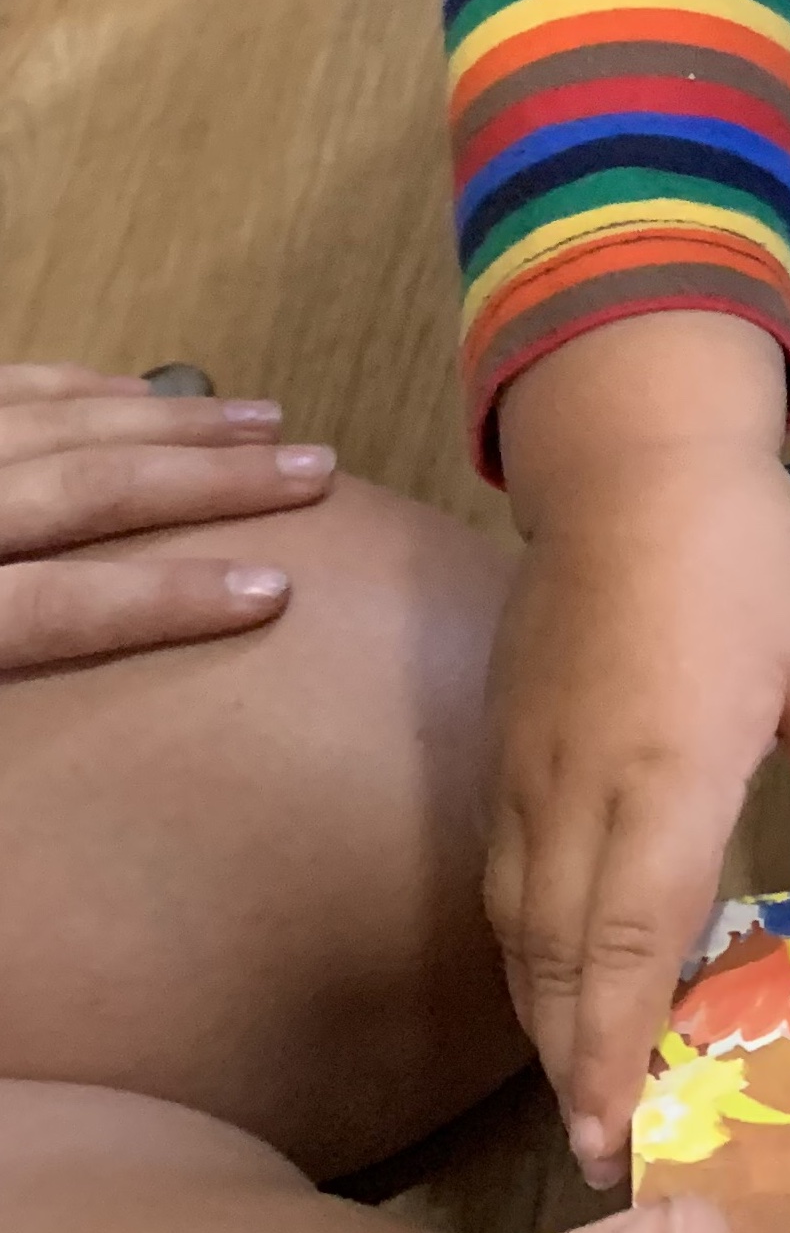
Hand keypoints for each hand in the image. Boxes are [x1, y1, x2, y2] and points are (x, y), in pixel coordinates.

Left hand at [0, 362, 337, 669]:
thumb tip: (100, 845)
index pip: (48, 607)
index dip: (163, 599)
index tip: (277, 592)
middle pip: (79, 488)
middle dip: (210, 478)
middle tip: (316, 473)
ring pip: (57, 423)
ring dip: (172, 420)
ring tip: (266, 421)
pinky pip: (5, 389)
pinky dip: (79, 386)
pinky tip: (138, 390)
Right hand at [489, 315, 789, 1191]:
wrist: (631, 461)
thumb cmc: (748, 557)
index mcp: (667, 778)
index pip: (630, 947)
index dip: (618, 1048)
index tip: (618, 1130)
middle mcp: (577, 792)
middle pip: (559, 958)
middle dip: (572, 1060)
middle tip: (601, 1141)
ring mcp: (527, 770)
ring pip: (517, 924)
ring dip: (544, 1012)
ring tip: (579, 1081)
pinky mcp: (505, 744)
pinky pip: (501, 874)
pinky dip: (523, 943)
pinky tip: (552, 968)